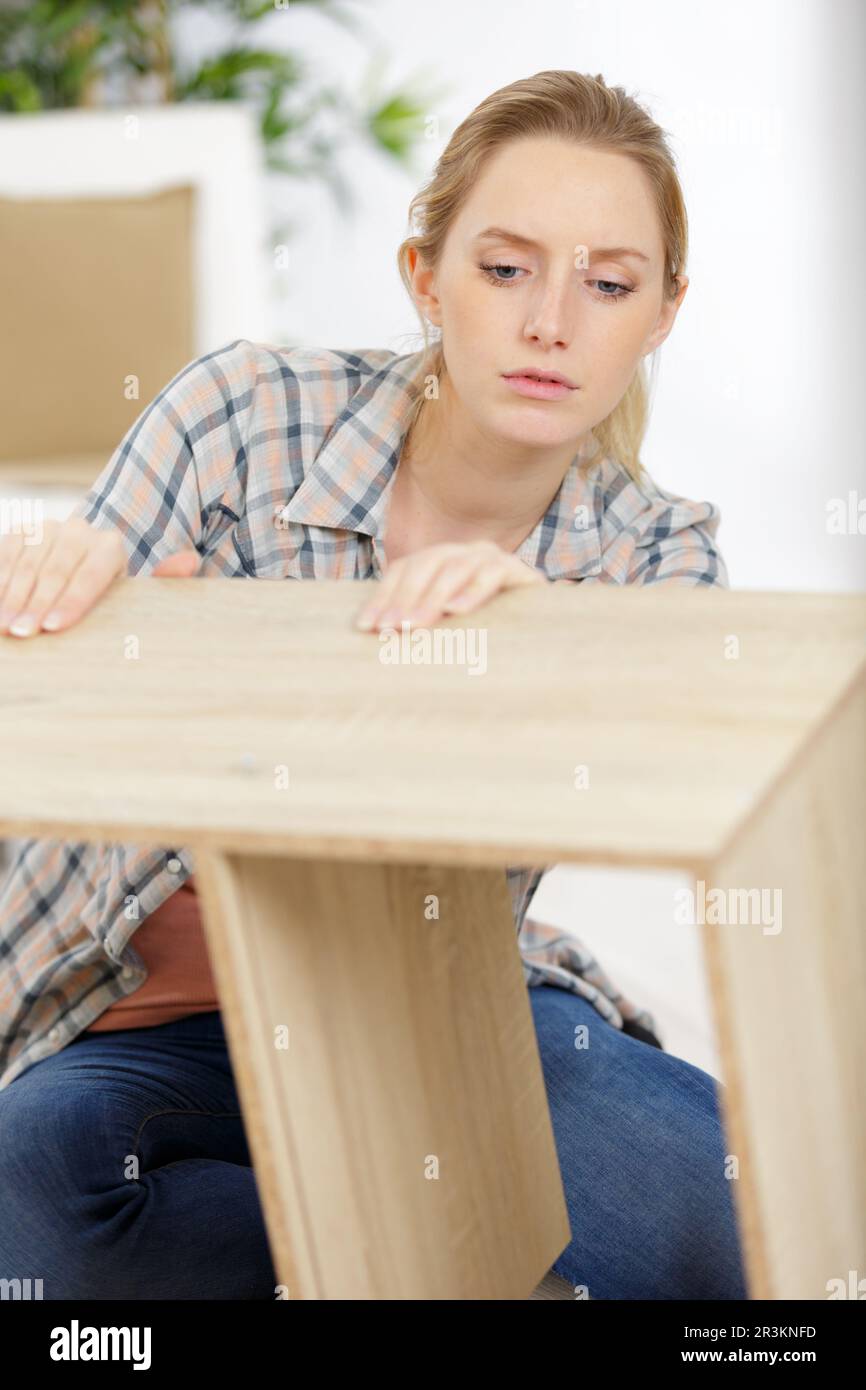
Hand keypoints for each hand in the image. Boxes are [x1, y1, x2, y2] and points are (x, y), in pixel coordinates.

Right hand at [0, 517, 200, 638]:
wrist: (80, 565)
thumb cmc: (109, 593)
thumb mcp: (133, 591)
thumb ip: (161, 580)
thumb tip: (190, 561)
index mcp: (109, 546)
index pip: (90, 574)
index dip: (71, 601)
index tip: (53, 627)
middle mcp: (78, 530)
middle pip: (54, 571)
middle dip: (37, 605)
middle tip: (24, 634)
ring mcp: (46, 528)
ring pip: (26, 563)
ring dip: (12, 597)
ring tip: (4, 628)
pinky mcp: (20, 531)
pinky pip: (6, 554)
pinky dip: (0, 580)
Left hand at [354, 539, 544, 630]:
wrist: (540, 627)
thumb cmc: (484, 630)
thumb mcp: (446, 626)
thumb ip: (418, 623)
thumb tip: (372, 637)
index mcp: (440, 561)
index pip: (403, 570)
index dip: (383, 596)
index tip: (367, 627)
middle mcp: (462, 552)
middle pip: (424, 564)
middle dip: (403, 597)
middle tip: (390, 629)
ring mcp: (490, 557)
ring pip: (454, 567)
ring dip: (432, 596)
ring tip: (416, 624)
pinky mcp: (518, 570)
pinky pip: (493, 573)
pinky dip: (473, 590)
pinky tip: (456, 610)